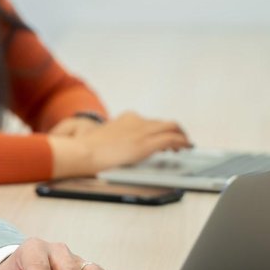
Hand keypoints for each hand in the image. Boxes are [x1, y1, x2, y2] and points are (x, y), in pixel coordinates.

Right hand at [50, 110, 189, 176]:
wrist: (84, 152)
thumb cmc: (89, 150)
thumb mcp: (105, 138)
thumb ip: (117, 138)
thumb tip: (122, 148)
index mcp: (127, 118)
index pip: (151, 122)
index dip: (161, 130)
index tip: (164, 138)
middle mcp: (137, 120)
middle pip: (165, 123)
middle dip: (176, 132)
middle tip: (181, 142)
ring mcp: (143, 131)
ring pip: (172, 128)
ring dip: (182, 137)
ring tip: (185, 146)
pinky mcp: (147, 143)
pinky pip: (172, 139)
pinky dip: (182, 142)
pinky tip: (186, 148)